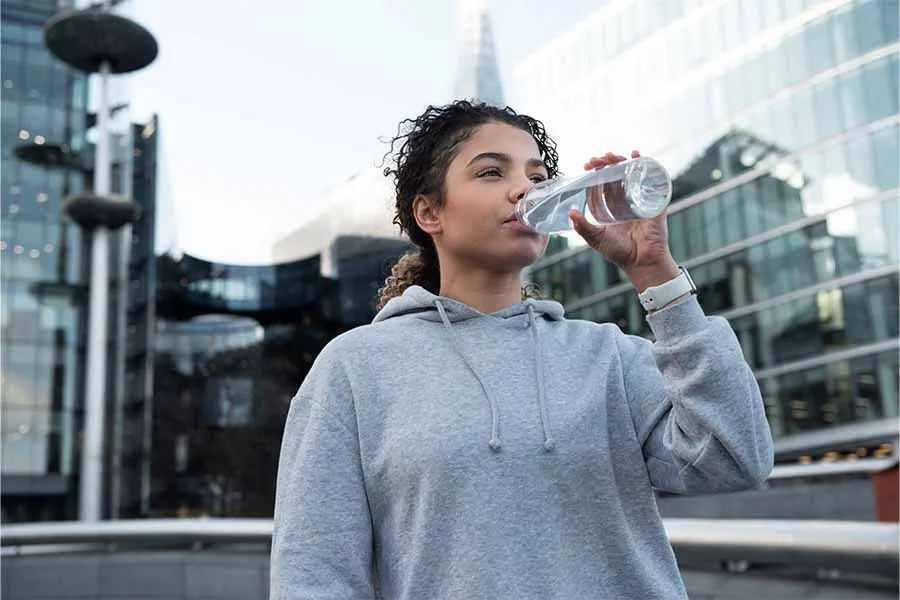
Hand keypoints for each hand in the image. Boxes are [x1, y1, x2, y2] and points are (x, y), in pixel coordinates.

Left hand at [569, 150, 678, 291]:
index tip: (587, 166)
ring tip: (611, 156)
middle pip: (616, 175)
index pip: (602, 184)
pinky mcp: (654, 199)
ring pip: (630, 173)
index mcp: (612, 207)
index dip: (595, 174)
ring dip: (621, 161)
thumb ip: (583, 227)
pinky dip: (645, 164)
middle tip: (594, 160)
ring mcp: (640, 198)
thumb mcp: (596, 238)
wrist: (642, 262)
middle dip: (605, 164)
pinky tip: (637, 155)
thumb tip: (570, 212)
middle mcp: (625, 200)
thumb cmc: (620, 253)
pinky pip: (651, 178)